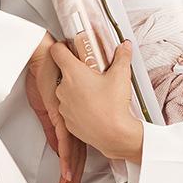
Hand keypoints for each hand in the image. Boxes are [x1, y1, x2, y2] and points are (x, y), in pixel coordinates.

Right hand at [25, 32, 86, 182]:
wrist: (44, 57)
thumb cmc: (47, 76)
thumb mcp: (48, 107)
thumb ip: (53, 127)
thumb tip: (57, 147)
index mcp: (73, 122)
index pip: (78, 152)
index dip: (78, 171)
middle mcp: (73, 124)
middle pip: (78, 158)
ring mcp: (68, 121)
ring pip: (73, 155)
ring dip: (72, 177)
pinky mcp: (59, 116)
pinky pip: (64, 142)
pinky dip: (66, 160)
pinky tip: (68, 175)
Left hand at [49, 39, 141, 161]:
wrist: (114, 135)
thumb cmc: (113, 106)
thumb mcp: (120, 76)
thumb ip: (122, 57)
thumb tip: (125, 47)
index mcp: (72, 73)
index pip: (57, 51)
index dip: (63, 47)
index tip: (69, 48)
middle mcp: (63, 88)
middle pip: (64, 72)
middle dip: (76, 72)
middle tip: (92, 74)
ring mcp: (63, 106)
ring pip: (66, 92)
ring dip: (76, 90)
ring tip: (94, 93)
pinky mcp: (67, 120)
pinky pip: (70, 108)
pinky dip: (78, 107)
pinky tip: (92, 108)